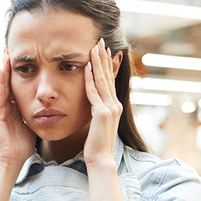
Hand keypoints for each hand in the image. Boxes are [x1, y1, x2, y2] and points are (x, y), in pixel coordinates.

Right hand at [0, 51, 35, 170]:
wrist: (10, 160)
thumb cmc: (21, 147)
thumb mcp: (30, 126)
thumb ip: (34, 116)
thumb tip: (48, 109)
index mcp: (12, 109)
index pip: (15, 86)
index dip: (18, 73)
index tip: (23, 59)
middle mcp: (3, 107)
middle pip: (6, 82)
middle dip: (8, 66)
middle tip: (11, 48)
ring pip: (1, 84)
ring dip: (2, 68)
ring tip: (6, 52)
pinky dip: (0, 79)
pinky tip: (1, 66)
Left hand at [83, 38, 122, 166]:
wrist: (101, 159)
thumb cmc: (97, 145)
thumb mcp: (98, 125)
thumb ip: (97, 112)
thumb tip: (94, 105)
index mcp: (114, 106)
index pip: (109, 81)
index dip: (106, 64)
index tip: (103, 50)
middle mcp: (114, 104)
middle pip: (108, 76)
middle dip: (103, 58)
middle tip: (100, 41)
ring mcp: (110, 108)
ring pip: (102, 81)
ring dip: (97, 63)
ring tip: (93, 48)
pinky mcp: (102, 114)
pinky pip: (94, 93)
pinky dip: (90, 79)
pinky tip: (86, 68)